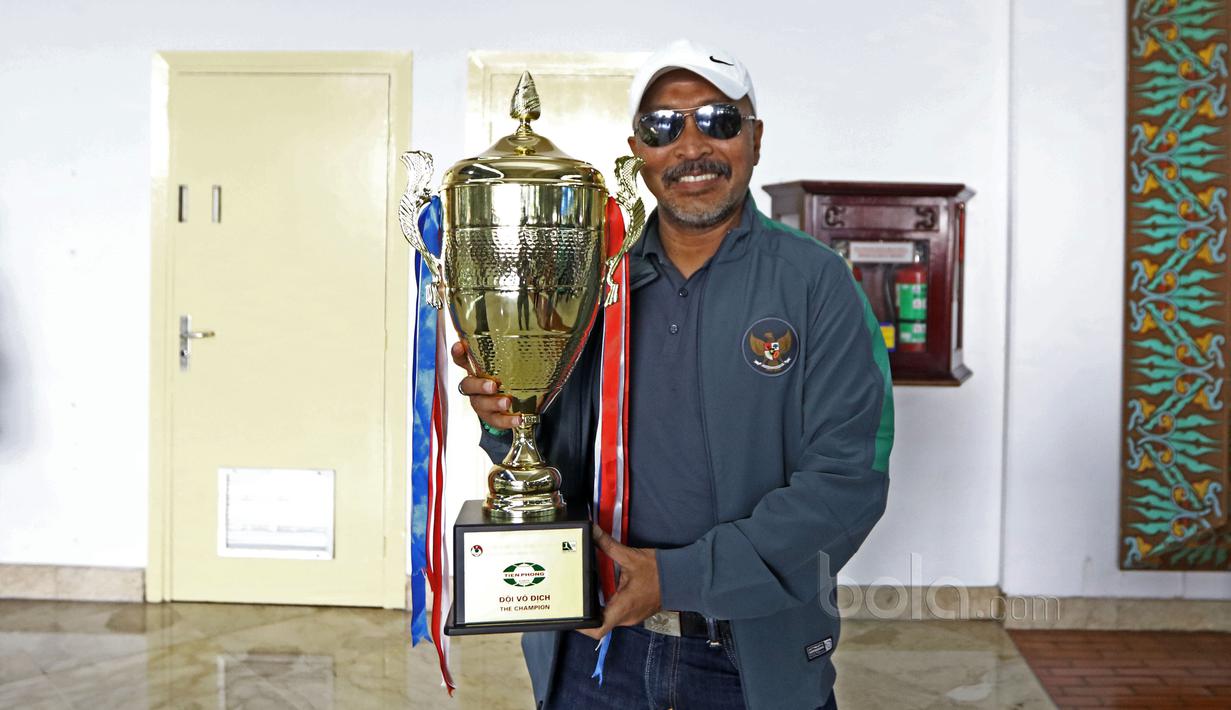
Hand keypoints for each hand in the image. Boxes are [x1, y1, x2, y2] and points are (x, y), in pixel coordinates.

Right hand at [451, 341, 520, 430]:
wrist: (519, 400)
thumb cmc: (516, 372)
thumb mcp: (520, 355)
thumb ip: (528, 338)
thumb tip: (548, 314)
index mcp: (478, 367)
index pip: (462, 358)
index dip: (458, 353)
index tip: (460, 347)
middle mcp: (476, 385)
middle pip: (467, 386)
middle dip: (477, 385)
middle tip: (492, 385)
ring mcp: (482, 402)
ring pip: (479, 404)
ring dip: (492, 404)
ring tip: (507, 402)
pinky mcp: (492, 417)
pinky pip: (495, 421)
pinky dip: (506, 421)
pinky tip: (518, 418)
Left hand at [579, 524, 661, 640]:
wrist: (682, 577)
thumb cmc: (659, 571)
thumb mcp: (630, 557)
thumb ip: (609, 546)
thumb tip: (593, 533)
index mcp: (623, 608)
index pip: (598, 629)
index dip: (581, 626)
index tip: (571, 614)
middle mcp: (627, 617)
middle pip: (600, 622)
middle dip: (587, 610)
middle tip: (574, 596)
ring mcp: (632, 616)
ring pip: (609, 617)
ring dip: (598, 606)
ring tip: (587, 590)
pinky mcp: (636, 612)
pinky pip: (618, 612)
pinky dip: (609, 603)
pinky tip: (606, 588)